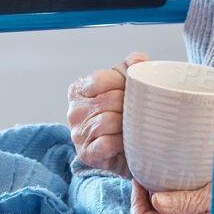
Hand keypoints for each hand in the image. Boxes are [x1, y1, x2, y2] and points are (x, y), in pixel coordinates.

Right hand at [67, 52, 147, 173]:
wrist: (123, 153)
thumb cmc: (122, 116)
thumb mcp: (123, 88)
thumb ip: (130, 68)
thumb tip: (137, 61)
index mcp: (79, 89)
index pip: (102, 78)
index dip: (123, 84)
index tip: (134, 92)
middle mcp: (74, 110)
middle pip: (109, 100)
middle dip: (129, 106)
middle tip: (139, 112)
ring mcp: (78, 132)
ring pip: (109, 121)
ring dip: (127, 125)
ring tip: (134, 127)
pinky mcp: (87, 153)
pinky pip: (108, 143)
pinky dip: (121, 142)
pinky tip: (126, 142)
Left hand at [130, 180, 213, 213]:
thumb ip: (187, 202)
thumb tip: (155, 202)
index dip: (137, 201)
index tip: (146, 178)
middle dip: (143, 196)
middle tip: (153, 173)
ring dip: (155, 195)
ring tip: (166, 175)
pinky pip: (171, 213)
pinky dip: (168, 198)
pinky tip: (178, 182)